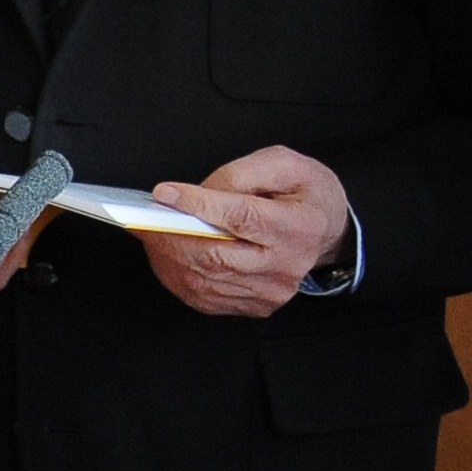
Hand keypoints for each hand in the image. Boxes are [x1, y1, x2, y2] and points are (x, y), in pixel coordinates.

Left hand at [146, 146, 350, 318]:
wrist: (326, 231)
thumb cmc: (305, 194)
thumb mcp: (286, 164)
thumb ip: (244, 173)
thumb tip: (199, 193)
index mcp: (301, 226)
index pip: (242, 217)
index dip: (199, 205)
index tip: (165, 193)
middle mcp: (288, 265)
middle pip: (216, 256)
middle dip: (172, 235)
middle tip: (145, 216)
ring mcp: (271, 291)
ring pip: (205, 280)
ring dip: (168, 256)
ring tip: (149, 232)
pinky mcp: (256, 305)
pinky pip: (204, 297)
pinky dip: (177, 275)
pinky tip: (167, 253)